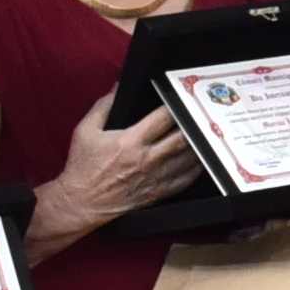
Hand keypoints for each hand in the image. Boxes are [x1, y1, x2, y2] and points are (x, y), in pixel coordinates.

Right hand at [33, 98, 195, 249]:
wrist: (81, 203)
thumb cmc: (82, 167)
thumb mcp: (85, 131)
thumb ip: (104, 106)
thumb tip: (119, 86)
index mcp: (130, 141)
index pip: (163, 117)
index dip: (175, 104)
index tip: (182, 96)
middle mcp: (147, 159)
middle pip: (182, 136)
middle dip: (193, 123)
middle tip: (202, 113)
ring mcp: (156, 177)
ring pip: (190, 157)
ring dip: (200, 144)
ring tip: (208, 132)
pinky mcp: (160, 192)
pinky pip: (187, 179)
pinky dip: (198, 167)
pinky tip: (203, 157)